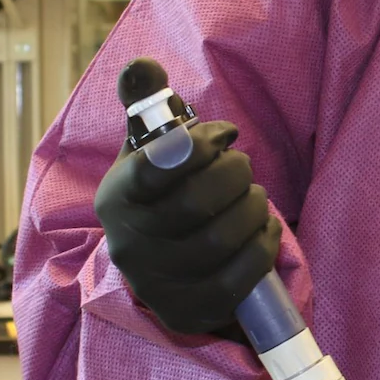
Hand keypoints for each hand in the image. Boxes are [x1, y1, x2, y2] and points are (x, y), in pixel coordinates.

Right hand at [93, 119, 282, 336]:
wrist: (160, 267)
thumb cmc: (161, 196)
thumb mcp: (145, 148)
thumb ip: (145, 101)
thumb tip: (142, 67)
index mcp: (117, 195)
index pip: (154, 167)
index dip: (198, 145)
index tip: (222, 134)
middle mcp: (128, 243)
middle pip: (196, 203)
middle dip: (234, 174)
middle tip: (243, 165)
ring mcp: (157, 283)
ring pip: (221, 239)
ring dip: (251, 207)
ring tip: (253, 195)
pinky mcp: (188, 312)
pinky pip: (240, 277)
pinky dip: (262, 245)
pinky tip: (262, 228)